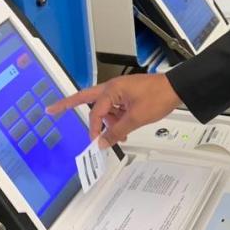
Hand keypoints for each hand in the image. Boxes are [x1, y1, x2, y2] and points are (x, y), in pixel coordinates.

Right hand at [47, 74, 181, 144]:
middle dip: (71, 105)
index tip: (95, 141)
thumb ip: (117, 131)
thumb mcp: (136, 118)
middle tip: (52, 109)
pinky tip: (123, 132)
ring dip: (108, 122)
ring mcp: (121, 91)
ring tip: (118, 136)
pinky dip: (117, 120)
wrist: (177, 89)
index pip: (96, 112)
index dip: (94, 128)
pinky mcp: (129, 95)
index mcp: (113, 89)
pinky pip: (116, 109)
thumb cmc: (158, 97)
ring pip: (106, 108)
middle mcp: (114, 87)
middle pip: (88, 99)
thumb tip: (101, 142)